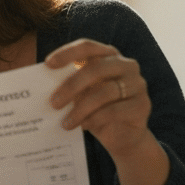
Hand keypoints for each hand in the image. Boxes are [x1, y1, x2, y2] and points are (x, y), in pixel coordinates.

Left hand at [46, 39, 168, 184]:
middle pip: (96, 69)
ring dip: (80, 109)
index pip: (87, 46)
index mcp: (109, 55)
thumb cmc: (98, 110)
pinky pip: (115, 110)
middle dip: (71, 86)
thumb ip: (70, 85)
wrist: (124, 137)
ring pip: (105, 92)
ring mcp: (137, 84)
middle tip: (53, 103)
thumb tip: (41, 87)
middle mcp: (126, 65)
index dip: (67, 53)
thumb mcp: (82, 95)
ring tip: (65, 123)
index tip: (47, 64)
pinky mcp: (143, 105)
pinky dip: (95, 119)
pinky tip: (83, 126)